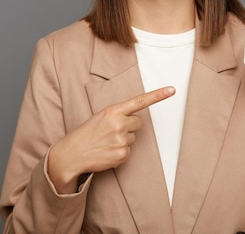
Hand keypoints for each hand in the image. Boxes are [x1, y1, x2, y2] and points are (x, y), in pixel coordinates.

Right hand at [48, 86, 174, 192]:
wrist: (72, 154)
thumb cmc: (87, 133)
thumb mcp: (100, 117)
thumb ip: (118, 115)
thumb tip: (135, 121)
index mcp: (113, 111)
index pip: (139, 101)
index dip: (157, 95)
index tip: (172, 90)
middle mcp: (119, 124)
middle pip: (138, 122)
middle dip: (129, 126)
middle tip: (111, 131)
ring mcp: (121, 140)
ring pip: (133, 138)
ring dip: (123, 140)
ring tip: (106, 142)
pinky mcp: (122, 155)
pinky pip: (128, 151)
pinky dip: (120, 152)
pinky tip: (107, 151)